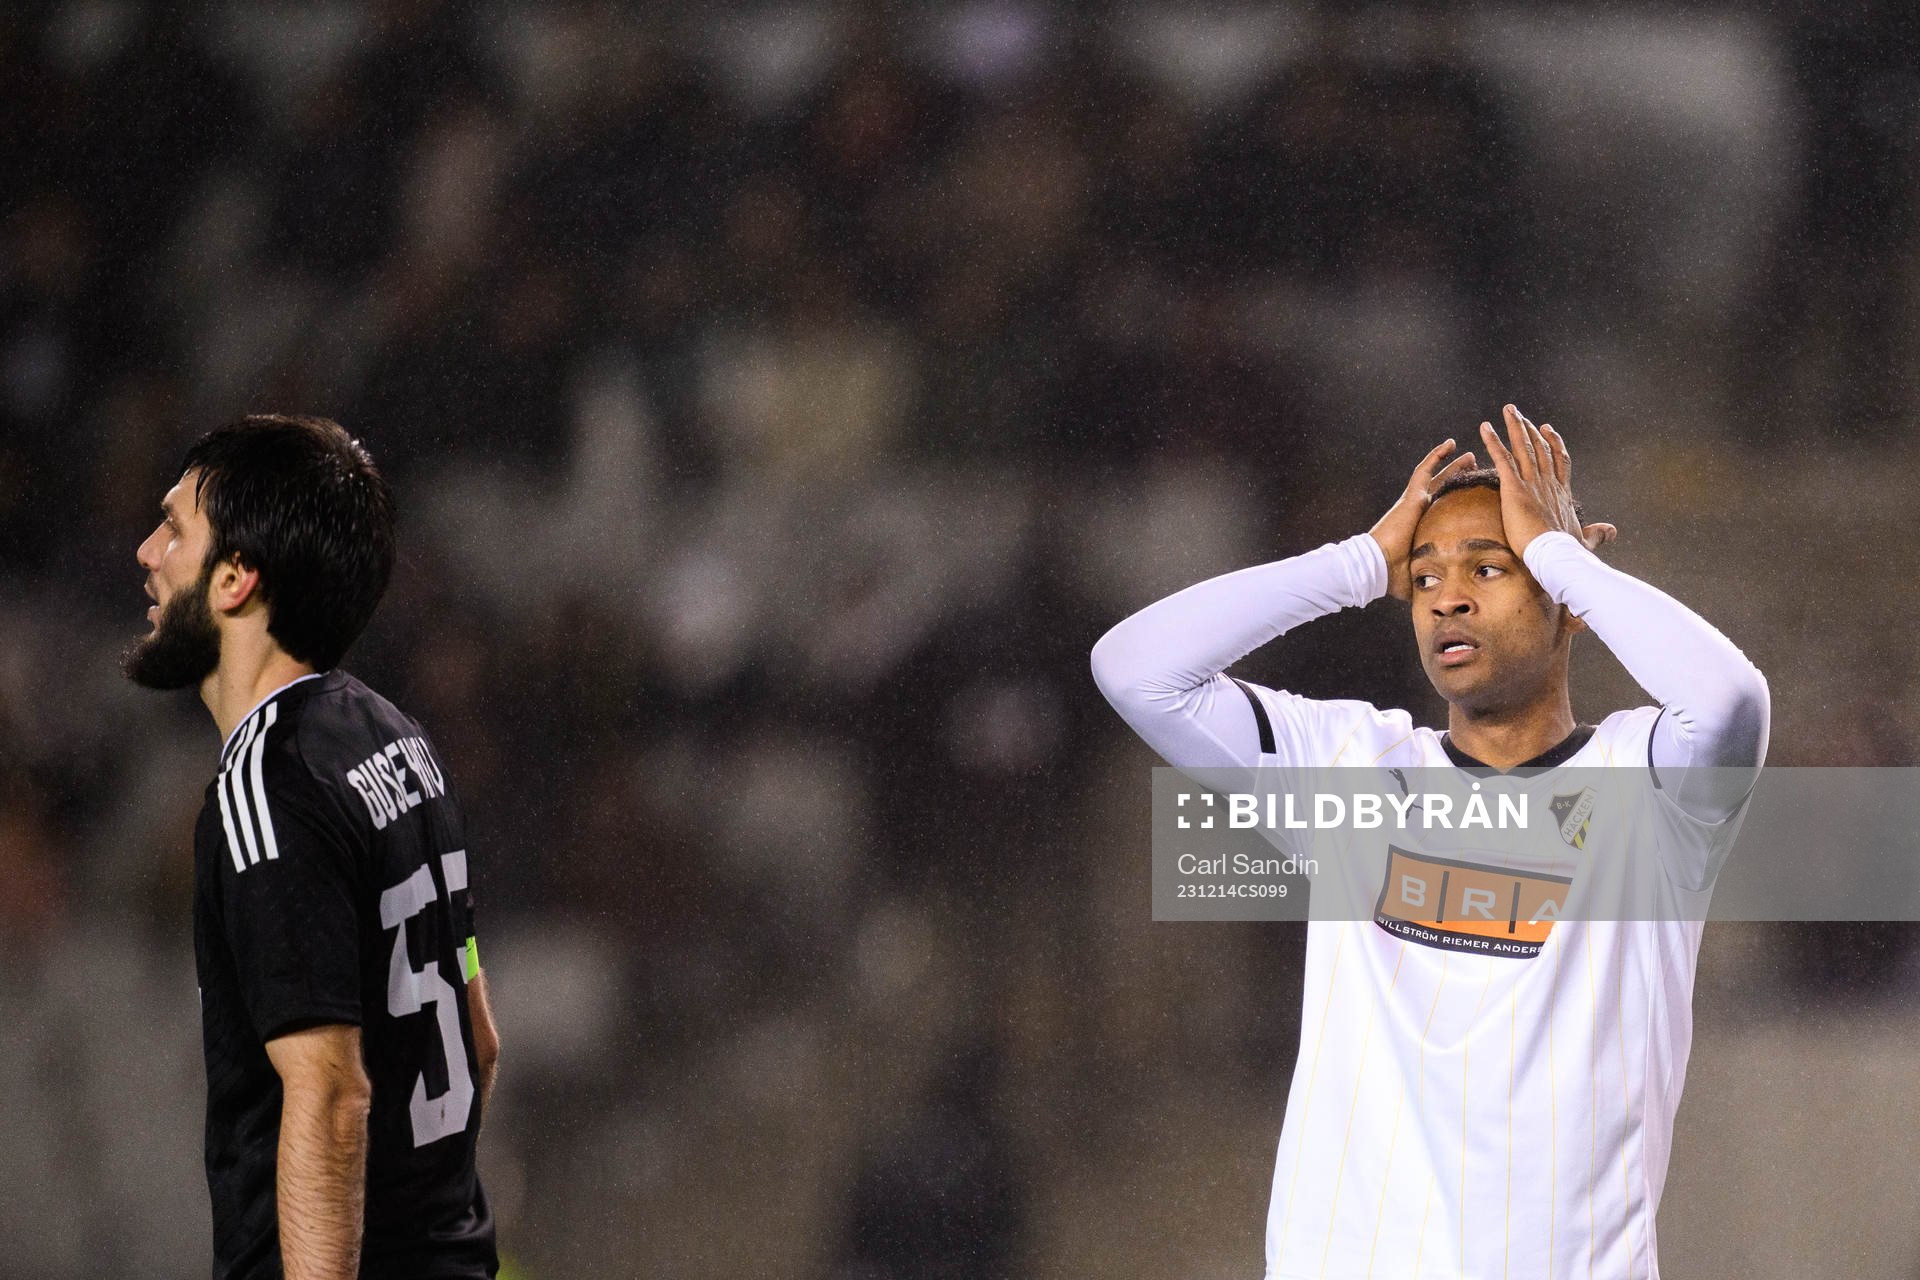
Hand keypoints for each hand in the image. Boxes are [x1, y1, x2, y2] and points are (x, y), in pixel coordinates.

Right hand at [1369, 439, 1479, 600]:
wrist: (1375, 566)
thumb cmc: (1391, 575)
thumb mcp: (1417, 575)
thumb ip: (1429, 579)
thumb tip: (1439, 597)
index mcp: (1417, 526)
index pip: (1439, 507)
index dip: (1452, 499)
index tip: (1466, 491)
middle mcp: (1415, 510)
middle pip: (1440, 487)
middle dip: (1456, 477)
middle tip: (1473, 466)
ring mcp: (1412, 502)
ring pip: (1435, 475)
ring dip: (1451, 464)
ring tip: (1468, 454)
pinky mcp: (1410, 498)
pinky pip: (1425, 471)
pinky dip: (1437, 456)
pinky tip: (1451, 444)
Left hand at [1477, 405, 1616, 556]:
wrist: (1556, 555)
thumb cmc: (1569, 553)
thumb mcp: (1585, 541)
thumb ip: (1596, 533)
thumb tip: (1612, 531)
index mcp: (1562, 493)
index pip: (1559, 461)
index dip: (1553, 442)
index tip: (1546, 428)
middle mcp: (1548, 483)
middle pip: (1539, 448)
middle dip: (1529, 429)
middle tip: (1518, 413)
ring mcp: (1532, 483)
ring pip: (1523, 447)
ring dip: (1514, 427)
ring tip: (1507, 410)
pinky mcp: (1515, 488)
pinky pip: (1502, 459)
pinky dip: (1492, 442)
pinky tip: (1485, 428)